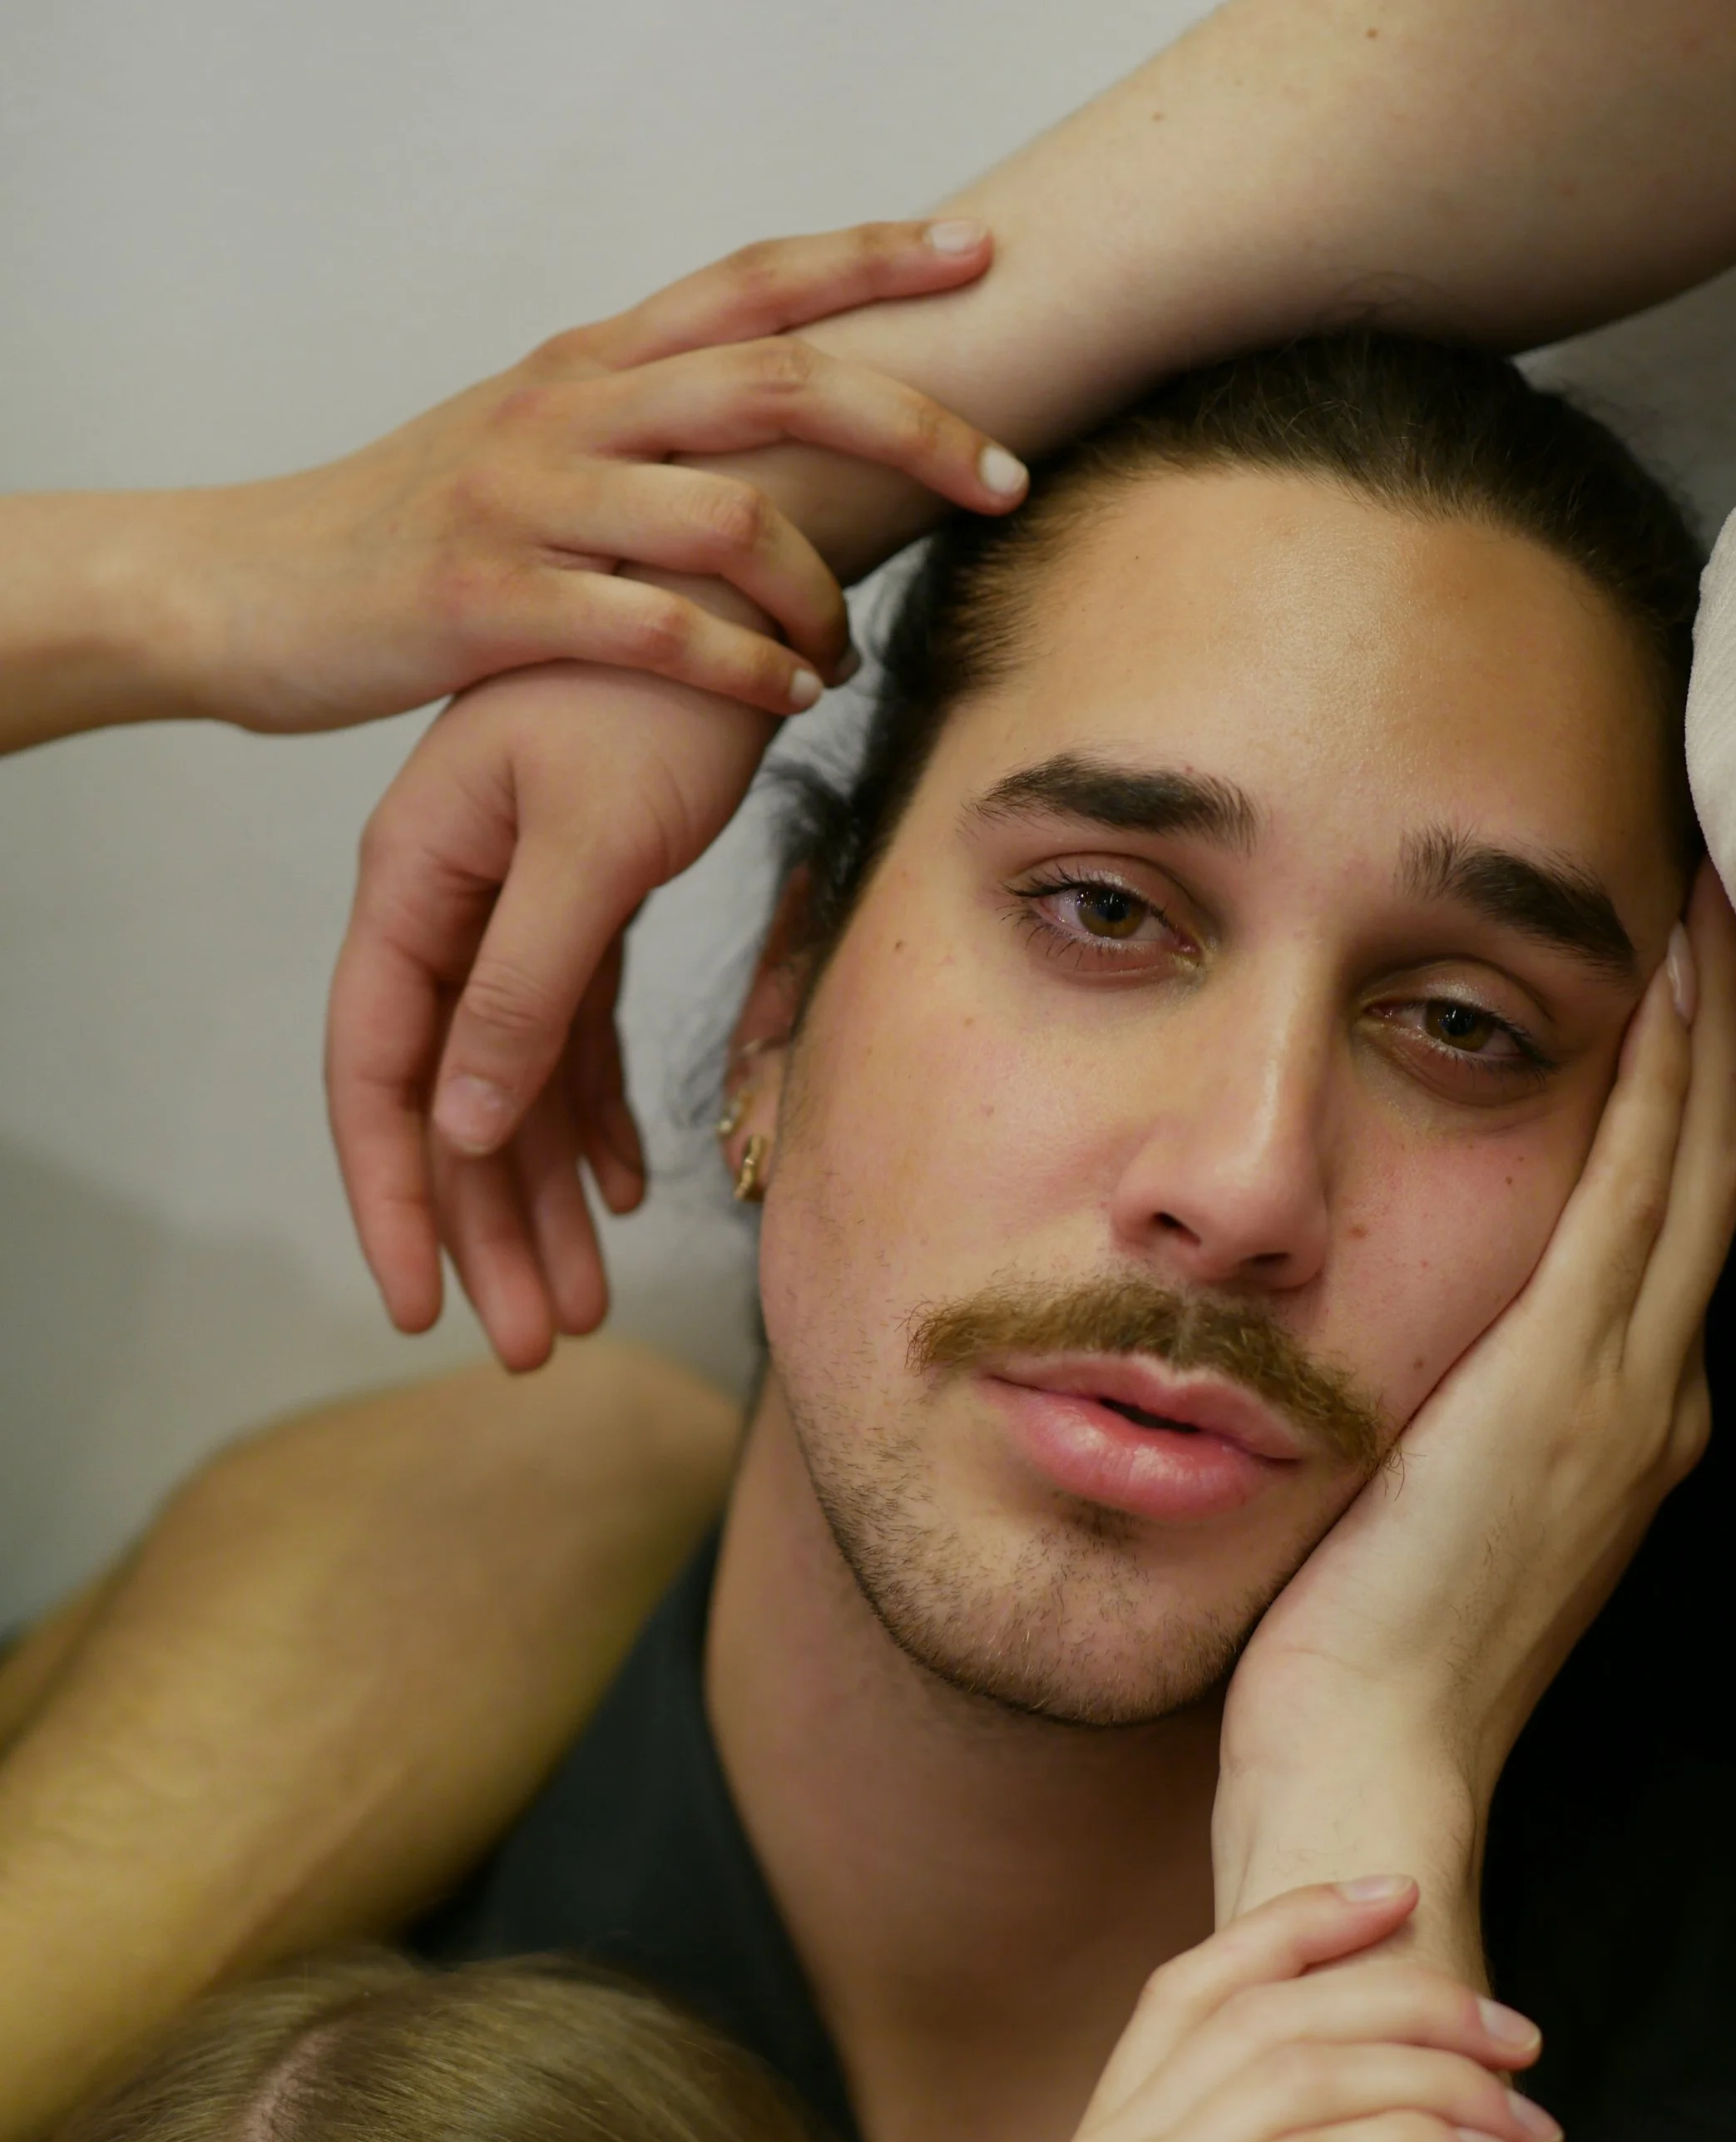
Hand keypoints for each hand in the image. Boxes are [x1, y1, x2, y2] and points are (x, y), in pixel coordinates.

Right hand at [192, 218, 1017, 733]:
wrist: (245, 590)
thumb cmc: (400, 534)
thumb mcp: (524, 448)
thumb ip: (634, 428)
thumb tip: (756, 437)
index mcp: (586, 366)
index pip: (752, 283)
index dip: (870, 258)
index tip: (978, 253)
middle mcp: (567, 409)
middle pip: (780, 381)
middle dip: (914, 425)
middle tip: (1005, 479)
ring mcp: (527, 501)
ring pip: (731, 511)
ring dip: (822, 588)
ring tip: (845, 648)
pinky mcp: (490, 600)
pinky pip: (656, 628)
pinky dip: (745, 665)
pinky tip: (787, 697)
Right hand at [329, 661, 773, 1360]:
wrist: (738, 581)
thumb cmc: (656, 694)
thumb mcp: (589, 849)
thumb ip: (522, 986)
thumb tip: (462, 1126)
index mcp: (418, 883)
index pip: (379, 1073)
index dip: (396, 1200)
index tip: (422, 1311)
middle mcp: (452, 902)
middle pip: (448, 1103)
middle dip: (485, 1232)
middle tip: (527, 1348)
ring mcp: (516, 903)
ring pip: (514, 1082)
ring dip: (544, 1196)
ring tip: (578, 1307)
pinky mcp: (585, 898)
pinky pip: (575, 1036)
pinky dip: (595, 1115)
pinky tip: (624, 1186)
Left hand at [1215, 871, 1735, 1914]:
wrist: (1368, 1758)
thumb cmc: (1360, 1657)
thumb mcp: (1422, 1517)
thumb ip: (1446, 1426)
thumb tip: (1402, 1363)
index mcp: (1621, 1435)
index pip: (1671, 1241)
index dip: (1691, 1115)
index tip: (1680, 1008)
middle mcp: (1651, 1403)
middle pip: (1715, 1183)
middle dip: (1723, 1044)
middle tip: (1727, 912)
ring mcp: (1620, 1392)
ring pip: (1694, 1167)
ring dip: (1703, 1031)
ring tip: (1707, 909)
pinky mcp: (1558, 1381)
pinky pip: (1631, 1190)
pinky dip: (1658, 1080)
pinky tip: (1661, 982)